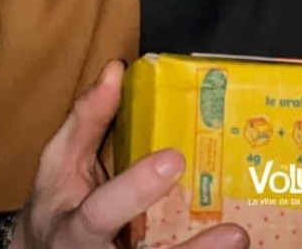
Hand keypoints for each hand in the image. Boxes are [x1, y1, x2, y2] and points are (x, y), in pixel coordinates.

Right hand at [11, 60, 248, 248]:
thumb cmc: (58, 205)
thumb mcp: (59, 164)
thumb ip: (86, 120)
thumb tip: (116, 70)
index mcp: (75, 229)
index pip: (101, 212)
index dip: (136, 189)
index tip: (174, 159)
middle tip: (234, 233)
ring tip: (243, 240)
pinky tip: (243, 244)